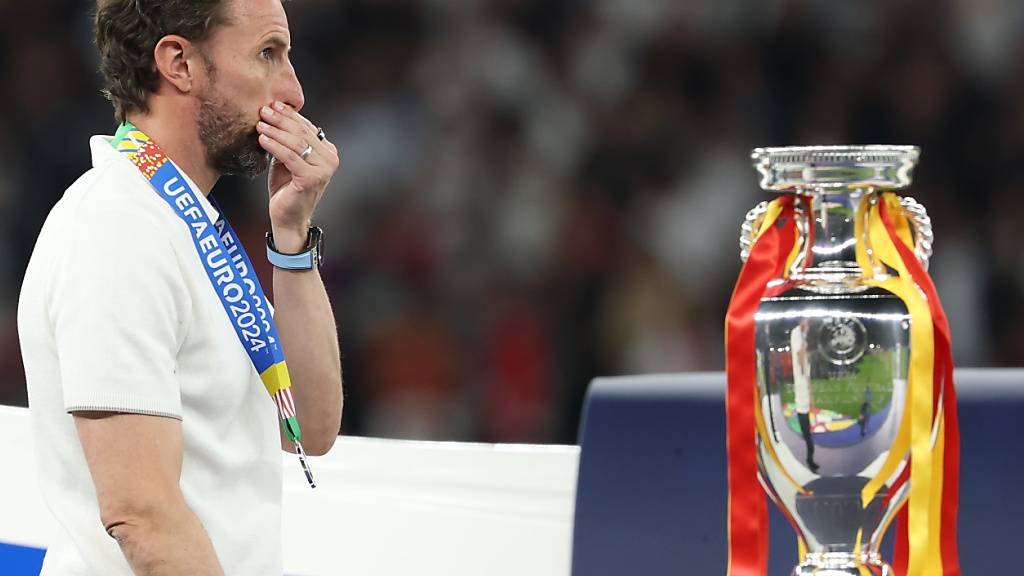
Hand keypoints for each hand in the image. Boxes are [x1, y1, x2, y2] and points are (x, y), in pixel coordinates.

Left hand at [257, 101, 339, 251]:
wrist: (288, 218)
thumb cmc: (286, 189)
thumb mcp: (287, 160)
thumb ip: (288, 141)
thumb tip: (273, 114)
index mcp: (328, 152)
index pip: (308, 127)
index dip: (289, 114)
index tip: (272, 104)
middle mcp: (330, 159)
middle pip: (303, 132)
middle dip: (281, 119)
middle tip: (263, 110)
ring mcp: (323, 170)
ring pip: (297, 143)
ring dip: (276, 131)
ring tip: (259, 124)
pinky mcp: (311, 179)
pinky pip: (290, 157)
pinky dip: (275, 146)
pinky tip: (262, 139)